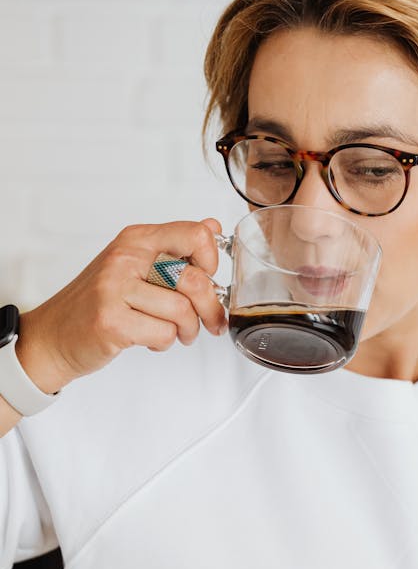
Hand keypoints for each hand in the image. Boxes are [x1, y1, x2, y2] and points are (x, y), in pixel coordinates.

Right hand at [16, 218, 226, 394]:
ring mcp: (115, 289)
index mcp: (136, 239)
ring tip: (177, 333)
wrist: (54, 334)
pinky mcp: (112, 321)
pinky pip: (163, 333)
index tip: (209, 278)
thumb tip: (212, 226)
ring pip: (182, 311)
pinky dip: (165, 343)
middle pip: (195, 279)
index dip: (211, 261)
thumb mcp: (135, 265)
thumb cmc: (98, 302)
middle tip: (209, 322)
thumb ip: (174, 248)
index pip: (195, 235)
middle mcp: (125, 259)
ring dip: (187, 330)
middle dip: (210, 308)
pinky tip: (151, 339)